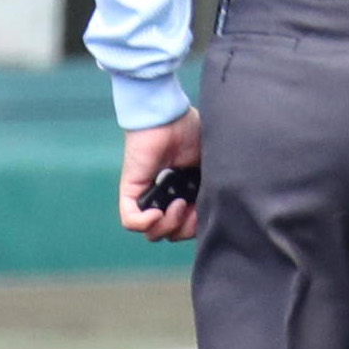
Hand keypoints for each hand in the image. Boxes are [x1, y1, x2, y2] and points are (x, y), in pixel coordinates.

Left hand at [120, 108, 202, 240]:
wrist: (170, 115)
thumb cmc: (191, 132)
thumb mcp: (210, 165)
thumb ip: (212, 188)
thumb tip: (218, 211)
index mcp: (184, 193)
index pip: (188, 226)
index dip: (197, 227)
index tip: (205, 214)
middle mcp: (165, 198)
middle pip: (172, 233)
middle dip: (185, 229)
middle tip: (191, 210)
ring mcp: (147, 196)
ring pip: (153, 232)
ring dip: (169, 226)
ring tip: (177, 204)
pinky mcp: (131, 190)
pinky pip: (130, 221)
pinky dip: (145, 223)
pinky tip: (157, 213)